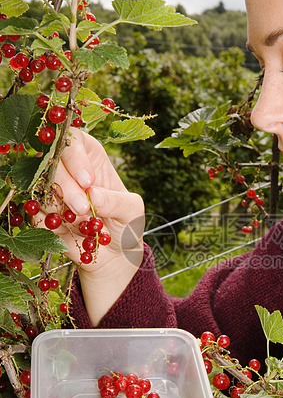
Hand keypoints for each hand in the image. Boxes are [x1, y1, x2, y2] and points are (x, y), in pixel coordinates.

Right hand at [39, 128, 144, 324]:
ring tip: (80, 221)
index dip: (76, 157)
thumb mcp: (132, 211)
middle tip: (82, 207)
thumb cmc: (126, 226)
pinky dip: (49, 222)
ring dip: (57, 205)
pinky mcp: (44, 216)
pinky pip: (35, 213)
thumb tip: (94, 195)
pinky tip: (68, 231)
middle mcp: (70, 173)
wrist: (116, 257)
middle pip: (52, 162)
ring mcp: (54, 194)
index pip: (74, 141)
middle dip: (66, 185)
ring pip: (41, 187)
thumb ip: (117, 201)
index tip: (87, 181)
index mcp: (92, 160)